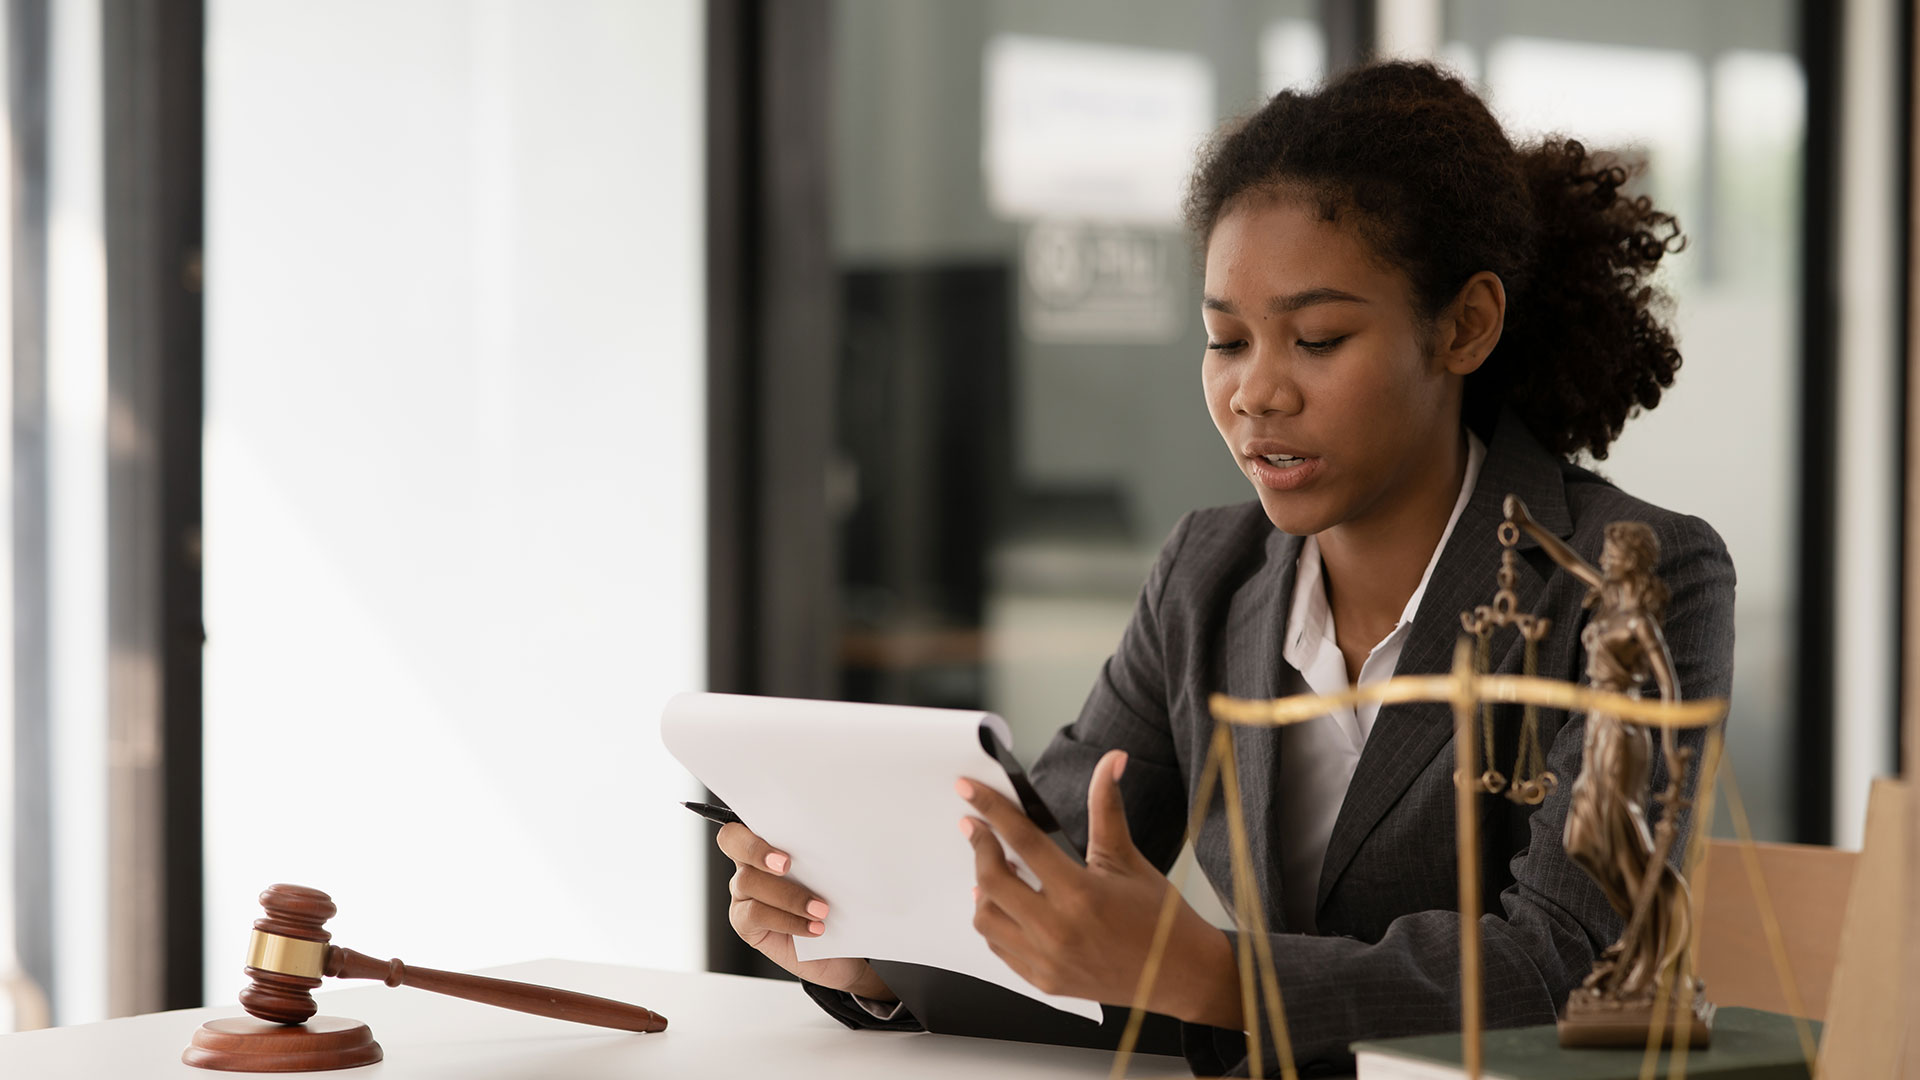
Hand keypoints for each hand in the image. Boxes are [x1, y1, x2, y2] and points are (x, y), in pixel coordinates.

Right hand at [716, 823, 895, 1000]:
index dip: (753, 820)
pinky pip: (755, 915)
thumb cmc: (834, 903)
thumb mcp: (831, 874)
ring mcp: (743, 893)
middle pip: (733, 842)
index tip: (783, 830)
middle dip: (757, 850)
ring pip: (749, 881)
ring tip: (821, 909)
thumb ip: (820, 853)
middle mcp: (749, 863)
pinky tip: (813, 927)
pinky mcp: (744, 923)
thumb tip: (835, 837)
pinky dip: (788, 920)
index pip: (748, 819)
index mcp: (769, 842)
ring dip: (788, 896)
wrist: (837, 949)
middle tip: (787, 864)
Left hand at [958, 749, 1241, 1027]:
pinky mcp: (1043, 981)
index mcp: (1081, 893)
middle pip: (992, 880)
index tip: (966, 790)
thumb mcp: (1128, 859)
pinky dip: (994, 921)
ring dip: (982, 888)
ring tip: (996, 869)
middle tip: (978, 828)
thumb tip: (1111, 760)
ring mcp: (1047, 960)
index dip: (990, 809)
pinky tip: (1004, 904)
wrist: (1180, 975)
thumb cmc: (1158, 918)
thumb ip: (1107, 807)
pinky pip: (998, 948)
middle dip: (979, 846)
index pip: (1022, 840)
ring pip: (985, 918)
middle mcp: (1058, 929)